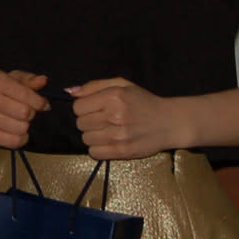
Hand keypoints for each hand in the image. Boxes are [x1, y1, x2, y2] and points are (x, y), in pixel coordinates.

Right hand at [0, 70, 49, 147]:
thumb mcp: (11, 79)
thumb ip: (28, 79)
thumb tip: (43, 80)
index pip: (25, 94)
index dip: (39, 101)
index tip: (42, 104)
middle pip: (24, 113)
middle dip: (31, 113)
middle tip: (27, 112)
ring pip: (21, 128)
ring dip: (25, 126)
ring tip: (19, 120)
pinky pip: (15, 141)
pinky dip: (21, 138)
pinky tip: (16, 131)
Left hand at [68, 77, 186, 159]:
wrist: (169, 122)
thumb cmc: (143, 102)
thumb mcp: (122, 85)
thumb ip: (94, 86)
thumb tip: (69, 92)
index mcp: (113, 96)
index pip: (78, 107)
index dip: (84, 108)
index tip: (94, 108)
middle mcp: (114, 115)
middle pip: (80, 123)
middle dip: (88, 121)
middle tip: (103, 120)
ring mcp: (118, 135)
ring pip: (85, 138)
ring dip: (93, 135)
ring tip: (107, 131)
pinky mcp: (122, 151)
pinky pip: (94, 153)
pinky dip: (98, 148)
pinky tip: (109, 142)